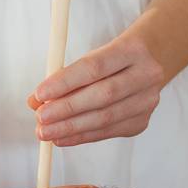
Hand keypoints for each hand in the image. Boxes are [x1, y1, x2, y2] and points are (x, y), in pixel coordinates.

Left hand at [27, 33, 166, 147]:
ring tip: (46, 132)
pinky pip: (107, 132)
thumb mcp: (93, 55)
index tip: (40, 94)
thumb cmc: (113, 58)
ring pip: (106, 118)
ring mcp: (148, 100)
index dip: (65, 82)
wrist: (151, 61)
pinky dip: (82, 136)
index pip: (94, 67)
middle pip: (102, 95)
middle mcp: (146, 75)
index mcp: (132, 49)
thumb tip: (36, 101)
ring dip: (71, 128)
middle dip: (67, 109)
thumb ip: (65, 76)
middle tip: (40, 118)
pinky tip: (62, 138)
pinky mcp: (142, 121)